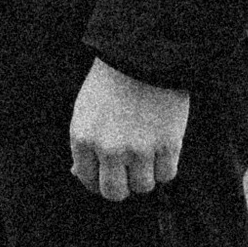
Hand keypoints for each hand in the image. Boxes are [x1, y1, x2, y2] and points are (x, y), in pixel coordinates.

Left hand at [69, 58, 189, 201]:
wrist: (144, 53)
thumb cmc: (112, 79)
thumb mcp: (85, 109)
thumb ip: (83, 144)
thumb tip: (79, 173)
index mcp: (83, 138)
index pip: (88, 181)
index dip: (100, 182)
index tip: (109, 175)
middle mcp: (108, 148)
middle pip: (115, 193)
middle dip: (122, 185)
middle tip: (129, 172)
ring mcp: (139, 149)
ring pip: (143, 186)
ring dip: (146, 174)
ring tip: (148, 152)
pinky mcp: (167, 145)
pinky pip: (167, 175)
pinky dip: (165, 166)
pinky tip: (162, 147)